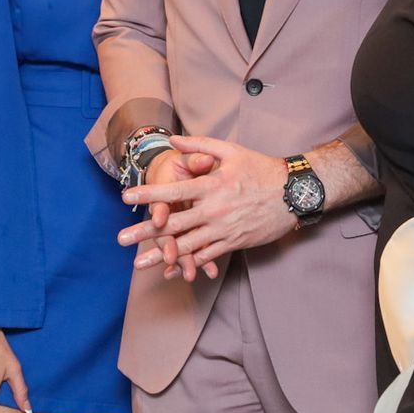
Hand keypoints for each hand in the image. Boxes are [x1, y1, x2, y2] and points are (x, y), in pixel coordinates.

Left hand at [120, 135, 298, 279]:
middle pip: (174, 224)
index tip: (126, 197)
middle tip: (122, 239)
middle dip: (145, 232)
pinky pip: (206, 257)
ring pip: (187, 246)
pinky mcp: (233, 242)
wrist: (292, 193)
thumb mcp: (231, 151)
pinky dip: (188, 265)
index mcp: (211, 185)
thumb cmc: (260, 169)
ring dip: (161, 256)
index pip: (174, 191)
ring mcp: (223, 229)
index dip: (148, 194)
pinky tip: (172, 272)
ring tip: (139, 264)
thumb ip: (200, 146)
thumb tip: (174, 141)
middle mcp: (214, 210)